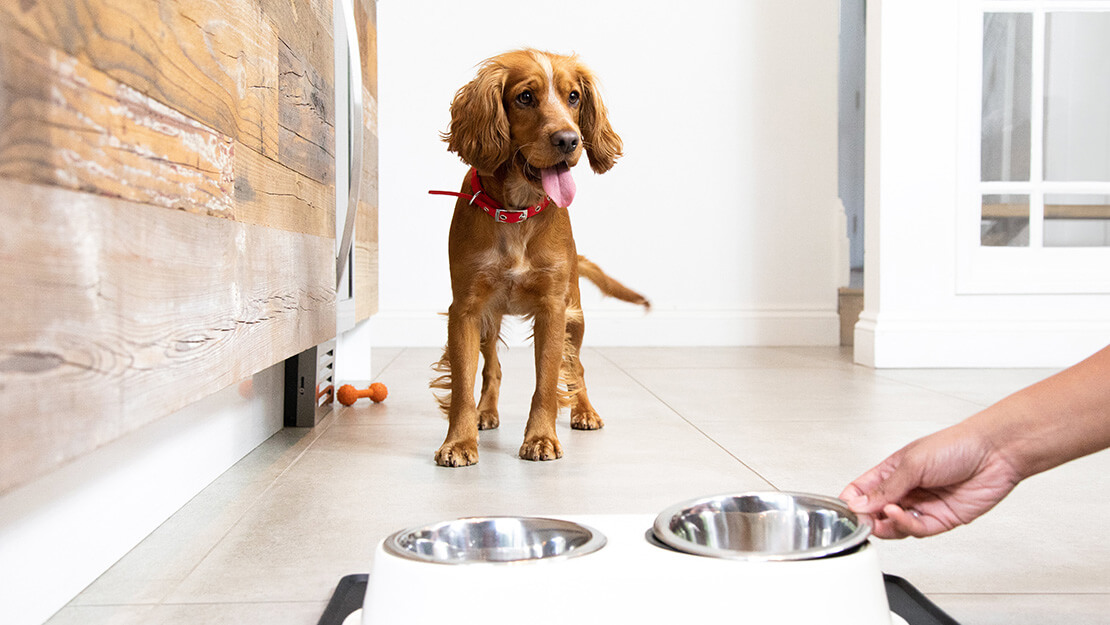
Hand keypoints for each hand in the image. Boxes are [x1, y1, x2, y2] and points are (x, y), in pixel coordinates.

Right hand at [839, 423, 1022, 537]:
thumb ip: (885, 487)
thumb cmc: (957, 445)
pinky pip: (917, 530)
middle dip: (867, 517)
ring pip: (895, 525)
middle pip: (877, 511)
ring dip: (885, 524)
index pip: (864, 489)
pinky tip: (900, 516)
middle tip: (862, 519)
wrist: (995, 453)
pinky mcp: (941, 519)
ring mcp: (923, 505)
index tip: (846, 509)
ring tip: (881, 517)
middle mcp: (907, 489)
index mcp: (894, 470)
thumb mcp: (911, 463)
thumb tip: (860, 503)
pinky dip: (905, 526)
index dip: (852, 500)